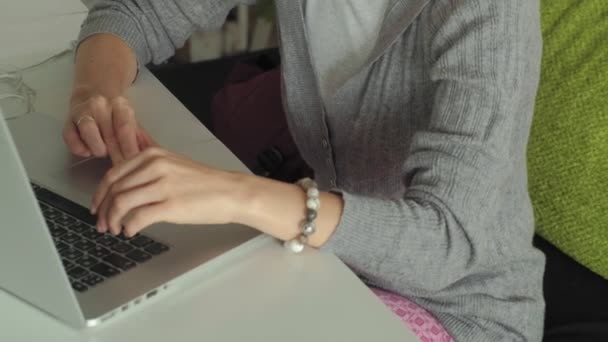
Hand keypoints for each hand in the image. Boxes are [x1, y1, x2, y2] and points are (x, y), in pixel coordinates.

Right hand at [63, 87, 154, 164]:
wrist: (92, 92)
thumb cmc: (115, 113)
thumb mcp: (131, 121)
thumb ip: (141, 138)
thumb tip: (152, 154)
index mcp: (120, 105)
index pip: (125, 128)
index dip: (129, 148)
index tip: (134, 163)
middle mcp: (101, 105)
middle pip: (108, 133)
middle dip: (116, 155)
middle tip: (121, 168)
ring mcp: (82, 110)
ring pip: (88, 131)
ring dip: (97, 147)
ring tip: (102, 153)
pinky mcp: (68, 119)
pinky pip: (70, 136)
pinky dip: (78, 147)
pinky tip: (86, 151)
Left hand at [91, 147, 249, 236]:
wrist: (231, 192)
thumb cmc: (205, 183)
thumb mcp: (174, 165)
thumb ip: (148, 170)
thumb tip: (124, 188)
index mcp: (153, 155)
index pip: (113, 174)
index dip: (100, 194)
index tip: (97, 207)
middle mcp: (155, 166)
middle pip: (114, 189)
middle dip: (103, 210)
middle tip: (103, 224)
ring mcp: (162, 185)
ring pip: (121, 204)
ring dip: (113, 220)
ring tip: (116, 230)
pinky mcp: (170, 205)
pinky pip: (138, 218)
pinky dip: (129, 227)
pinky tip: (131, 231)